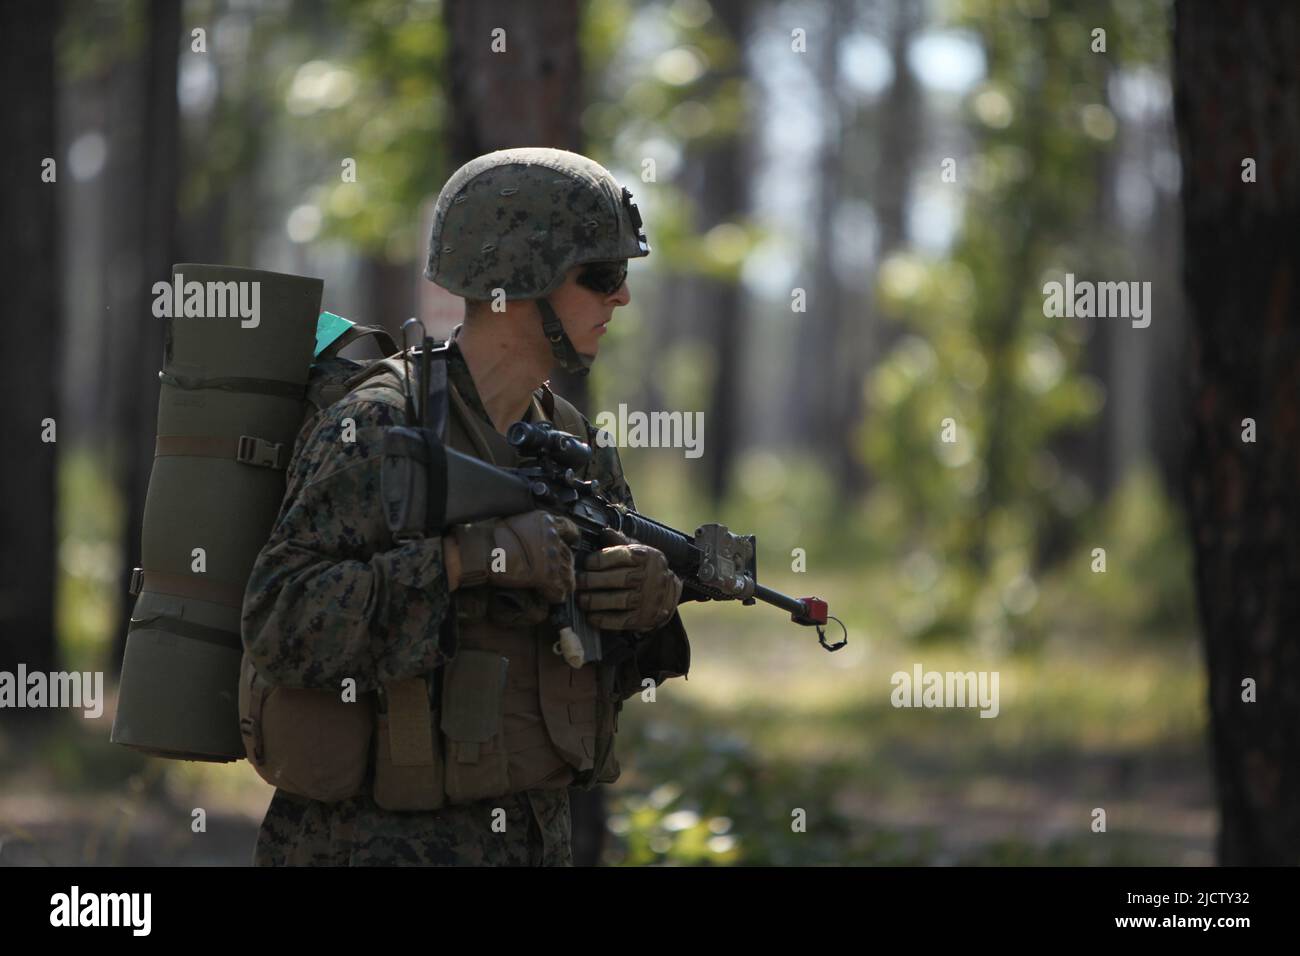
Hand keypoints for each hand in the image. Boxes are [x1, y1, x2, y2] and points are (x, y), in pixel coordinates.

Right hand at [450, 511, 580, 602]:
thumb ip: (532, 530)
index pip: (570, 530)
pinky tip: (550, 597)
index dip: (569, 540)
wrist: (479, 550)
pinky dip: (555, 595)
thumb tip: (534, 540)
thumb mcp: (516, 522)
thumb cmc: (489, 536)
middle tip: (555, 574)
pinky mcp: (546, 577)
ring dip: (561, 582)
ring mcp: (551, 557)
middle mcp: (553, 537)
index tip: (568, 545)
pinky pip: (559, 591)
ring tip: (554, 588)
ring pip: (567, 575)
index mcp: (545, 521)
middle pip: (568, 556)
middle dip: (563, 566)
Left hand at [576, 530, 681, 630]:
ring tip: (582, 600)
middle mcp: (649, 577)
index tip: (586, 563)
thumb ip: (620, 542)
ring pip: (620, 601)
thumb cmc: (646, 569)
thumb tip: (604, 531)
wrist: (668, 592)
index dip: (599, 560)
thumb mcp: (638, 550)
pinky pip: (622, 621)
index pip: (621, 556)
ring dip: (597, 601)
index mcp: (646, 557)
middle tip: (578, 582)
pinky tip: (591, 616)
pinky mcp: (644, 618)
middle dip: (594, 581)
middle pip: (619, 579)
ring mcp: (647, 599)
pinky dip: (605, 620)